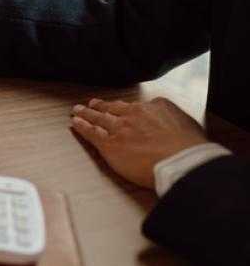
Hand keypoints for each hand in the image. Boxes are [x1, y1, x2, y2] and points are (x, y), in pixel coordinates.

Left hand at [70, 97, 208, 188]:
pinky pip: (91, 132)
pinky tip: (75, 123)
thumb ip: (174, 120)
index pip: (134, 105)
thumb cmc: (190, 149)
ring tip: (77, 111)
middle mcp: (135, 114)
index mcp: (156, 106)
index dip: (123, 107)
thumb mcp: (188, 124)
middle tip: (92, 104)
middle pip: (113, 108)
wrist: (182, 161)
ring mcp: (121, 128)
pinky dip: (81, 126)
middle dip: (101, 106)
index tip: (117, 106)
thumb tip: (172, 124)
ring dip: (86, 113)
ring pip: (99, 118)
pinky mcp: (110, 144)